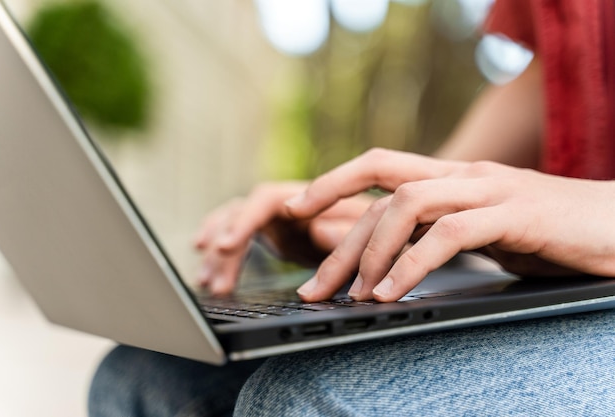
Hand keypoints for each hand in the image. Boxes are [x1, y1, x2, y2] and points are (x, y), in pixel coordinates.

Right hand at [194, 182, 373, 294]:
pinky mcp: (274, 232)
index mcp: (308, 195)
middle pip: (243, 211)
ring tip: (207, 284)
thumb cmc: (378, 228)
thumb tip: (316, 229)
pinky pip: (240, 241)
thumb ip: (346, 232)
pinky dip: (224, 260)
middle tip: (213, 274)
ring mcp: (277, 216)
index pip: (266, 198)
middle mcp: (286, 201)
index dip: (245, 219)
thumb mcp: (368, 232)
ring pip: (235, 226)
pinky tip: (209, 279)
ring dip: (219, 254)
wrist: (380, 233)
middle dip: (225, 239)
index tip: (226, 244)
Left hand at [289, 148, 614, 301]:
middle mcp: (464, 175)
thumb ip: (441, 232)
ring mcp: (489, 190)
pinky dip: (411, 265)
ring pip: (408, 204)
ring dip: (371, 252)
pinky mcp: (515, 214)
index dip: (333, 182)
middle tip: (314, 285)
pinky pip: (448, 234)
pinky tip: (391, 293)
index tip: (297, 210)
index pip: (380, 165)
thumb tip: (394, 259)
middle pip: (382, 189)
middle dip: (339, 237)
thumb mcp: (483, 229)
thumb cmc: (549, 232)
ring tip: (352, 295)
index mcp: (453, 177)